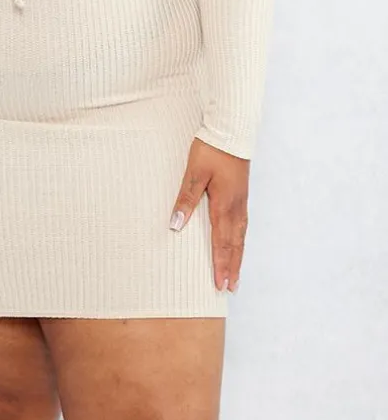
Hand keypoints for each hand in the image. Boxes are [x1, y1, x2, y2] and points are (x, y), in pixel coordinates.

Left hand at [168, 137, 248, 293]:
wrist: (231, 131)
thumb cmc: (211, 150)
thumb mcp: (194, 173)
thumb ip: (186, 199)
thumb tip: (176, 225)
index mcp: (224, 205)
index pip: (221, 242)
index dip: (220, 264)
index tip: (219, 284)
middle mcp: (236, 207)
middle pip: (235, 244)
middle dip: (231, 267)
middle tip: (230, 288)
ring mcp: (241, 200)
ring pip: (241, 236)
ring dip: (238, 256)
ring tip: (236, 273)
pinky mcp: (241, 194)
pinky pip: (243, 224)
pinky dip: (241, 240)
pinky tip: (238, 243)